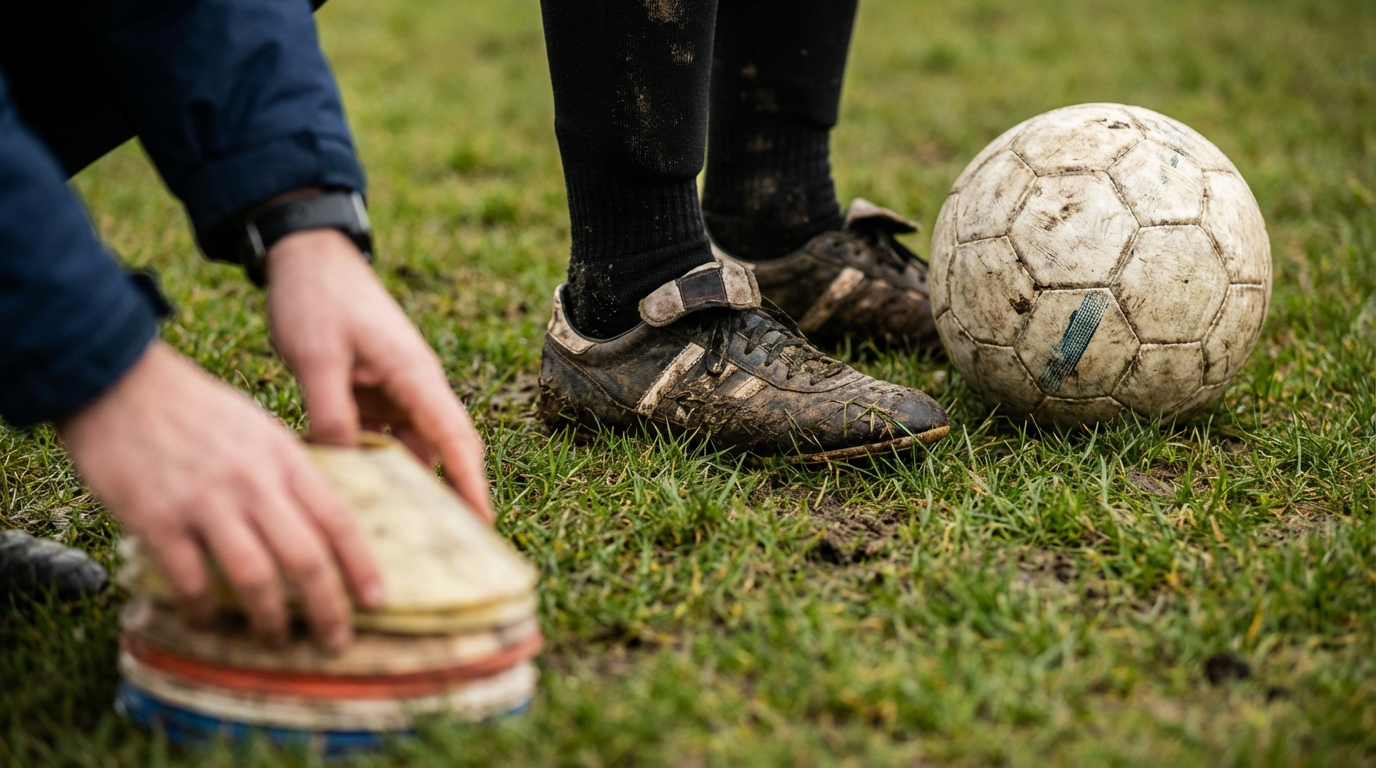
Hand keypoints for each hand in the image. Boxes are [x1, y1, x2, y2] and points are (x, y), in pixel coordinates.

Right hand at [59, 342, 384, 649]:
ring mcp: (205, 503)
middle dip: (328, 608)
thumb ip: (288, 471)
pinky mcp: (157, 519)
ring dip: (271, 619)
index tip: (376, 601)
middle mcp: (253, 483)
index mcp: (284, 458)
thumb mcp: (259, 427)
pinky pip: (190, 580)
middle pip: (306, 557)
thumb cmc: (194, 406)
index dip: (361, 566)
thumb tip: (315, 517)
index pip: (338, 519)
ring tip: (277, 641)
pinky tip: (208, 621)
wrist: (119, 382)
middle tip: (336, 641)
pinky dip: (204, 609)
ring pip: (255, 577)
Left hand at [264, 228, 492, 520]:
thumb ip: (330, 412)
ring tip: (398, 534)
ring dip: (405, 484)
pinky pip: (380, 437)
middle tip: (448, 547)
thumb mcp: (315, 358)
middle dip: (451, 494)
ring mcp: (394, 389)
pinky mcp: (372, 391)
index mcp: (413, 374)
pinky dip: (374, 464)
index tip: (482, 525)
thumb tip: (342, 465)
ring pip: (409, 447)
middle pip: (443, 448)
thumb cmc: (316, 298)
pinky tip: (358, 494)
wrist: (305, 256)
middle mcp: (413, 385)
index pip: (454, 437)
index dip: (470, 483)